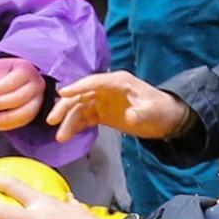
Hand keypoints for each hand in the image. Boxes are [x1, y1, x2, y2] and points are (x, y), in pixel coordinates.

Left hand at [0, 56, 48, 130]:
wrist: (23, 76)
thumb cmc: (8, 72)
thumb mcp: (0, 68)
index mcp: (26, 70)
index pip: (9, 82)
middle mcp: (36, 84)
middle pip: (19, 97)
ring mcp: (39, 98)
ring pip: (26, 111)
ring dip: (7, 118)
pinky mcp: (38, 110)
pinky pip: (27, 120)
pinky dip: (12, 125)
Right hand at [50, 69, 193, 142]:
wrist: (166, 119)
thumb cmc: (161, 110)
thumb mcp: (153, 111)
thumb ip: (142, 113)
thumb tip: (131, 116)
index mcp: (118, 82)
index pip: (94, 82)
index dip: (78, 86)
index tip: (63, 93)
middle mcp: (106, 89)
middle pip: (81, 95)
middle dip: (66, 107)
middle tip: (52, 120)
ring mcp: (103, 101)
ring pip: (80, 108)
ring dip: (69, 121)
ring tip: (60, 136)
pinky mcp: (102, 113)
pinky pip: (85, 118)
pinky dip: (75, 125)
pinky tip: (66, 135)